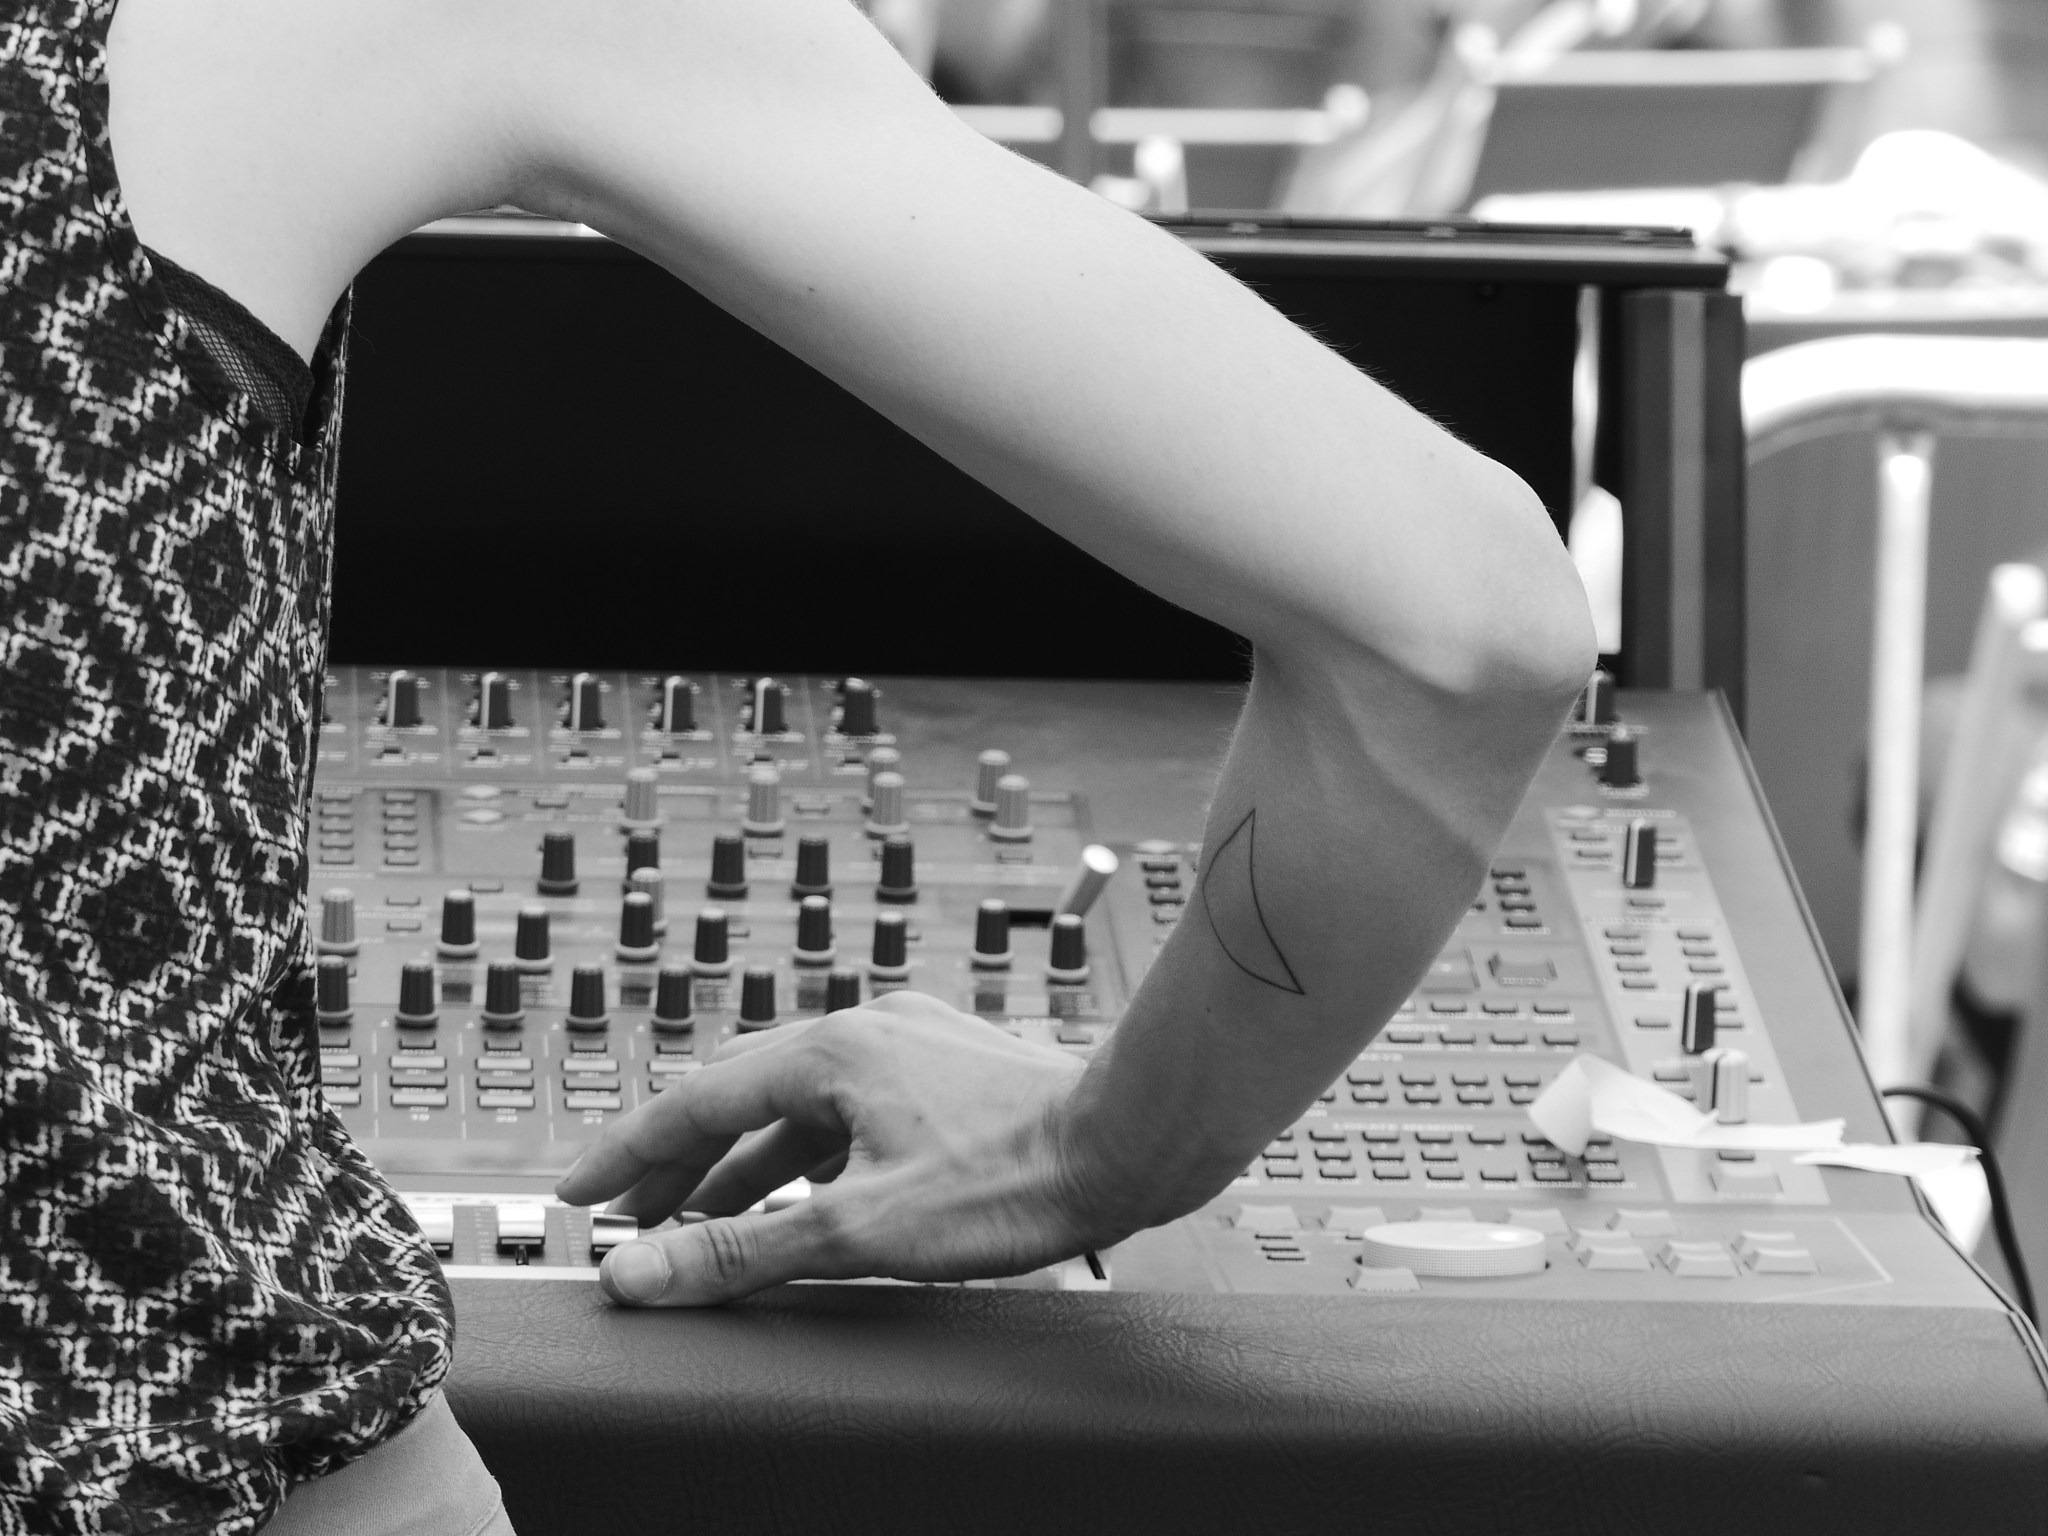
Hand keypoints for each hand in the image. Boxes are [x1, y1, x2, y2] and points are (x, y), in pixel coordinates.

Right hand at [554, 991, 1105, 1305]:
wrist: (1132, 1138)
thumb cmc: (1013, 1177)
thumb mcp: (860, 1231)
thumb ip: (743, 1250)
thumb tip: (641, 1272)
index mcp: (831, 1050)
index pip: (695, 1103)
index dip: (628, 1156)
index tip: (579, 1195)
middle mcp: (865, 1030)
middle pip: (742, 1099)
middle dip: (682, 1166)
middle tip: (632, 1221)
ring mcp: (911, 1045)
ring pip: (801, 1107)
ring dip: (748, 1165)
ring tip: (704, 1225)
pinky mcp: (947, 1070)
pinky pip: (851, 1111)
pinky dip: (811, 1156)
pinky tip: (809, 1196)